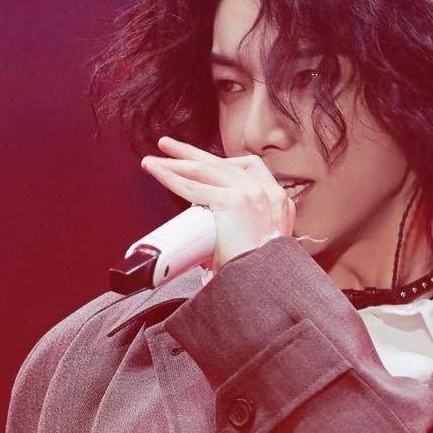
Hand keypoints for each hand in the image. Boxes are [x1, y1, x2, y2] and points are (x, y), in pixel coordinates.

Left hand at [140, 136, 299, 271]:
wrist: (268, 286)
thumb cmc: (260, 275)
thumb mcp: (261, 247)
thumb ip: (243, 236)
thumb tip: (209, 251)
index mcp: (278, 200)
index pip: (247, 168)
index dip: (219, 163)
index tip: (200, 163)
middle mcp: (267, 191)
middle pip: (222, 163)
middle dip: (191, 154)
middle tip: (169, 147)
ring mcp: (251, 193)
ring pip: (205, 170)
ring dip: (176, 162)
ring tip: (155, 159)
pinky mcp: (234, 201)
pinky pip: (193, 186)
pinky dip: (170, 177)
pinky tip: (157, 171)